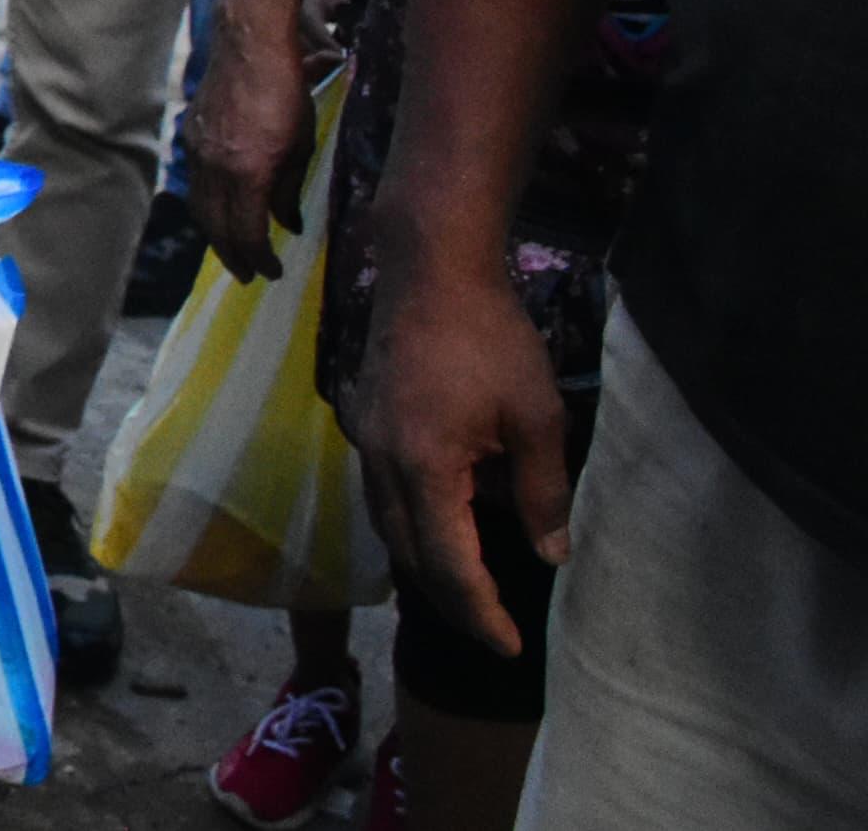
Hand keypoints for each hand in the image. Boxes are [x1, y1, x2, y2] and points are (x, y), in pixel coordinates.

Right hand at [183, 6, 319, 281]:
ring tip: (231, 250)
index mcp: (246, 172)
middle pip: (216, 226)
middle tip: (248, 275)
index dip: (259, 258)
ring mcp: (196, 151)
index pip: (246, 232)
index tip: (272, 273)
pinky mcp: (190, 135)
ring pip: (199, 206)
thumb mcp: (301, 147)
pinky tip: (219, 208)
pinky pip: (194, 182)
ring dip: (215, 234)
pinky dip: (206, 204)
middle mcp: (214, 167)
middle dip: (232, 255)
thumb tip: (288, 224)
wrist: (248, 46)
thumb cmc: (287, 94)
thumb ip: (290, 190)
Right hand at [349, 258, 570, 657]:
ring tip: (471, 583)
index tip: (511, 647)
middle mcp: (380, 462)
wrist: (431, 268)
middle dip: (451, 599)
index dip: (480, 612)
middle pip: (410, 555)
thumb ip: (543, 493)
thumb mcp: (537, 418)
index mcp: (424, 468)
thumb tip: (550, 555)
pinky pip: (383, 491)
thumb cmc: (492, 338)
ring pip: (389, 525)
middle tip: (492, 628)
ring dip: (429, 562)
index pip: (450, 565)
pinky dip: (415, 520)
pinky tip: (447, 514)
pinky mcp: (365, 419)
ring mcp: (365, 439)